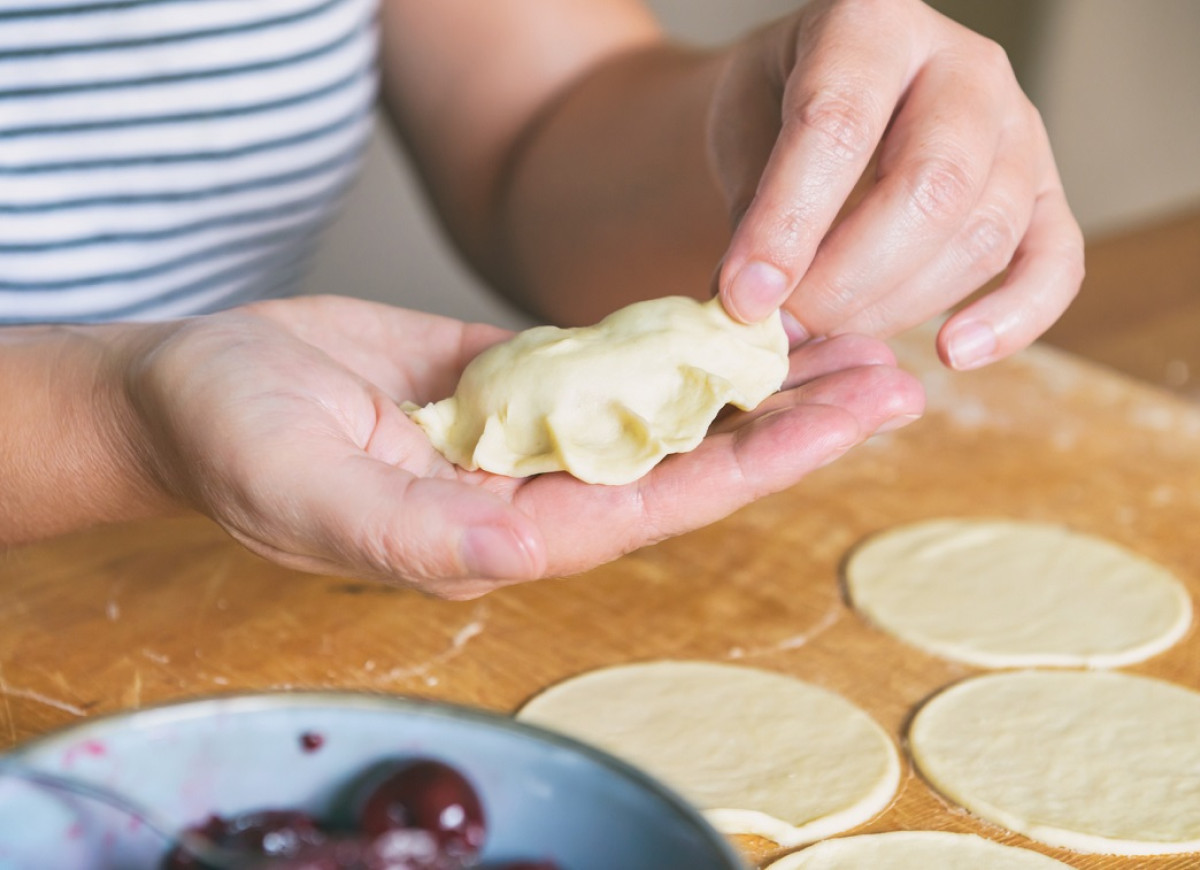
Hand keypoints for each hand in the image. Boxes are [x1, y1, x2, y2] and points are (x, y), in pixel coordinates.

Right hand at [125, 295, 921, 596]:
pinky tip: (740, 324)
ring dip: (752, 382)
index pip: (656, 504)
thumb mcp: (308, 490)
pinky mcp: (511, 385)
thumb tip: (520, 552)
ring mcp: (526, 437)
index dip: (758, 463)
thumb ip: (412, 534)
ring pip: (664, 414)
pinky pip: (612, 368)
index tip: (847, 419)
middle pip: (687, 461)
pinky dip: (680, 347)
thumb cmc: (233, 441)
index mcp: (499, 533)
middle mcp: (530, 493)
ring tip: (845, 345)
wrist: (190, 386)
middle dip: (790, 425)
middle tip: (891, 381)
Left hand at [710, 0, 1083, 369]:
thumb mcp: (742, 141)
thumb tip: (749, 316)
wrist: (824, 103)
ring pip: (983, 234)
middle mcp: (964, 64)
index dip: (788, 223)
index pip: (838, 123)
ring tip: (829, 340)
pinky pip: (1056, 262)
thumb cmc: (776, 117)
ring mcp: (1019, 125)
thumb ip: (750, 219)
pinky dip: (1014, 318)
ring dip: (900, 308)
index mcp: (871, 22)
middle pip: (928, 188)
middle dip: (847, 280)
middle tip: (785, 331)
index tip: (744, 300)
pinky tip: (952, 353)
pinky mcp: (1046, 191)